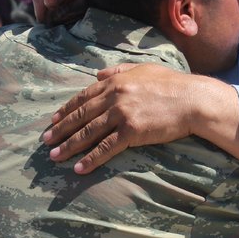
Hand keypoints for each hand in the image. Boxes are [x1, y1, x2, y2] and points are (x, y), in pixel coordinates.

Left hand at [43, 63, 197, 173]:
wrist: (193, 100)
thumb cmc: (172, 84)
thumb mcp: (143, 69)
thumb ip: (118, 70)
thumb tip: (98, 73)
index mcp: (115, 81)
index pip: (83, 97)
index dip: (66, 110)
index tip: (54, 120)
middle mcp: (114, 97)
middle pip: (81, 116)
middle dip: (60, 130)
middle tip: (46, 141)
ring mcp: (121, 114)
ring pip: (88, 132)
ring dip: (69, 146)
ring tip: (54, 157)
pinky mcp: (132, 131)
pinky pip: (106, 148)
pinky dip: (91, 159)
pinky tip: (79, 168)